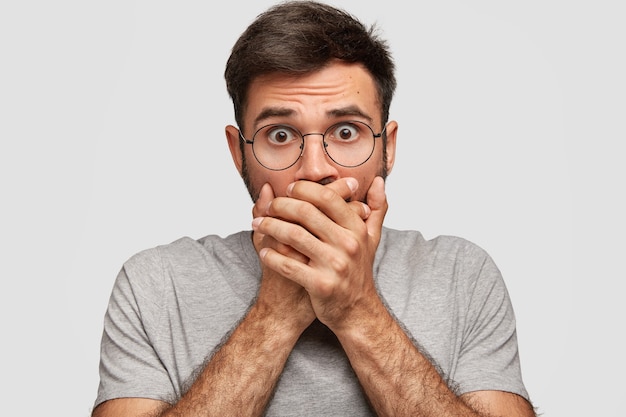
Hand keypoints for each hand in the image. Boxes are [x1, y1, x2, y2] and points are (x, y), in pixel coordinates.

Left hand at [252, 177, 387, 331]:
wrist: (357, 311)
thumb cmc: (359, 270)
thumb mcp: (372, 238)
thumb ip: (376, 208)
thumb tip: (378, 180)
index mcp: (357, 229)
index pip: (327, 198)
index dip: (304, 189)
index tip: (288, 189)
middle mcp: (348, 244)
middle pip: (306, 213)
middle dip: (281, 205)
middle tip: (268, 206)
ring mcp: (335, 265)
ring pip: (294, 236)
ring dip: (270, 226)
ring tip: (257, 223)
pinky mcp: (321, 285)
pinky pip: (288, 266)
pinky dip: (272, 256)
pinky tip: (263, 251)